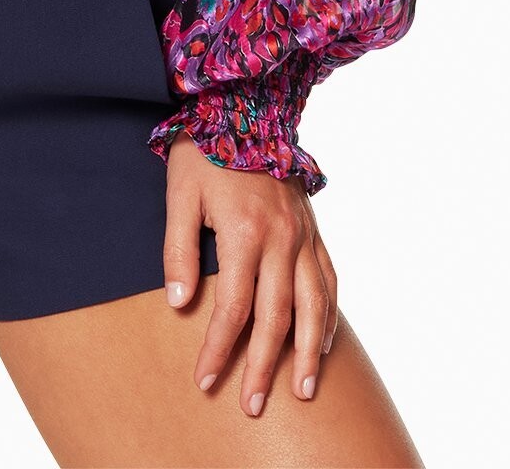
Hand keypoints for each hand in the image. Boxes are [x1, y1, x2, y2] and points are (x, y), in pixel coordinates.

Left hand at [161, 132, 336, 413]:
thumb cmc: (204, 152)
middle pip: (277, 317)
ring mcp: (304, 234)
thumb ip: (179, 251)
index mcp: (244, 231)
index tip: (205, 380)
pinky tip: (323, 343)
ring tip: (303, 391)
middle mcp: (281, 238)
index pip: (233, 308)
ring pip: (314, 304)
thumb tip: (180, 305)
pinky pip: (329, 279)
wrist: (245, 105)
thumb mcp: (179, 194)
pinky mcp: (314, 228)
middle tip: (253, 405)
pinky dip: (330, 315)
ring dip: (308, 352)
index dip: (219, 348)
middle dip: (264, 366)